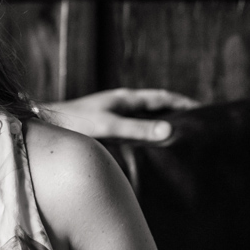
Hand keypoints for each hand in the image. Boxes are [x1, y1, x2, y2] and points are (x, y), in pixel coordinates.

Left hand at [43, 89, 198, 141]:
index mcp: (125, 98)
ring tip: (179, 141)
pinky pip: (132, 131)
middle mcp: (121, 105)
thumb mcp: (109, 126)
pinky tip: (148, 152)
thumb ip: (138, 129)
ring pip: (144, 120)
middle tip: (197, 128)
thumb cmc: (74, 123)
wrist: (44, 126)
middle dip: (176, 114)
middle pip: (156, 108)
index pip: (162, 98)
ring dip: (161, 126)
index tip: (205, 111)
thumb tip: (171, 130)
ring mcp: (112, 116)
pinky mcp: (104, 130)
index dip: (184, 103)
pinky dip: (145, 137)